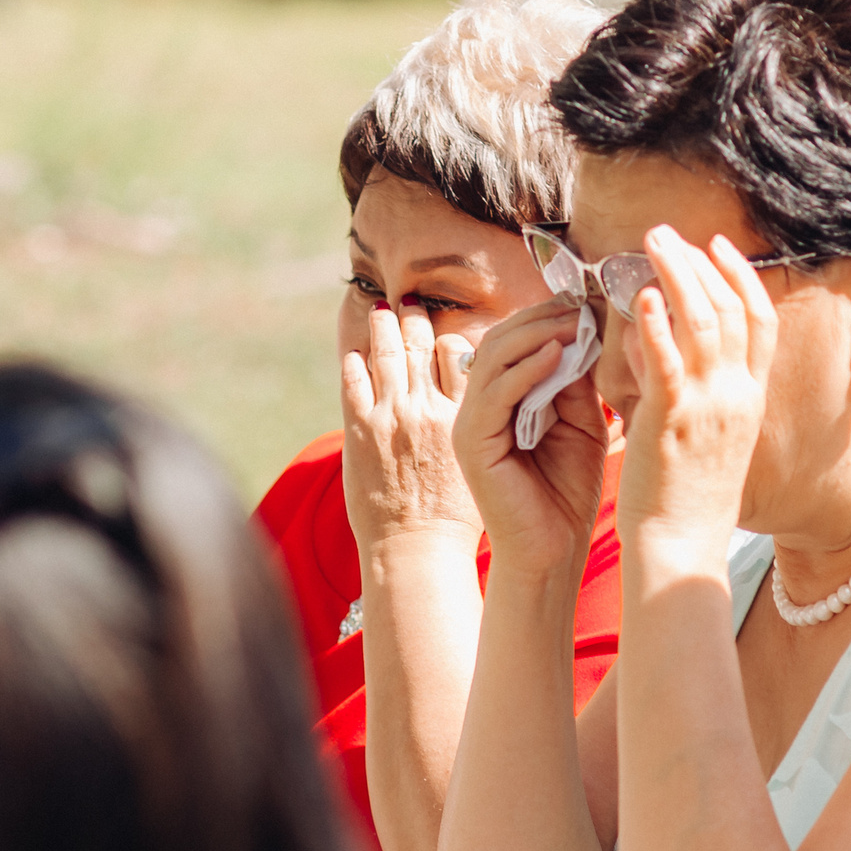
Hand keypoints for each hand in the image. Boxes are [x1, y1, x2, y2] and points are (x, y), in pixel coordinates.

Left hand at [342, 304, 483, 556]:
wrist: (418, 549)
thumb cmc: (459, 518)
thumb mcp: (489, 462)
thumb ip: (488, 423)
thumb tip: (496, 401)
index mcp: (464, 413)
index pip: (460, 353)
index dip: (451, 336)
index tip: (445, 328)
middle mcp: (428, 406)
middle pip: (421, 344)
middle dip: (415, 319)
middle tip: (412, 300)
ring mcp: (391, 415)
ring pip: (386, 352)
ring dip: (383, 326)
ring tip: (383, 310)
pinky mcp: (360, 429)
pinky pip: (354, 380)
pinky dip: (356, 361)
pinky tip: (357, 352)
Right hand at [453, 299, 609, 579]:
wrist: (553, 551)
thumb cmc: (568, 491)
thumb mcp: (580, 421)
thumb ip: (576, 379)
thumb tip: (584, 328)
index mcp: (502, 398)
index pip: (517, 339)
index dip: (550, 315)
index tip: (591, 298)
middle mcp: (479, 405)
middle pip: (501, 339)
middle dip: (544, 316)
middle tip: (585, 302)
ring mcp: (470, 423)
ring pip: (494, 358)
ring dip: (537, 334)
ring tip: (577, 321)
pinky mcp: (471, 443)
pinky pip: (495, 393)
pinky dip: (526, 369)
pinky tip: (558, 353)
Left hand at [617, 226, 773, 561]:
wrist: (682, 549)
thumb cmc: (686, 500)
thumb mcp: (704, 436)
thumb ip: (684, 385)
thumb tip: (651, 338)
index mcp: (751, 400)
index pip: (761, 322)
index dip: (741, 277)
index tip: (717, 245)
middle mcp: (739, 397)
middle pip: (733, 310)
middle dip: (701, 262)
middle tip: (666, 232)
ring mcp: (711, 408)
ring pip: (705, 323)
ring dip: (678, 274)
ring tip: (651, 242)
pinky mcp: (675, 422)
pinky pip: (670, 363)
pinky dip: (659, 324)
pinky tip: (643, 295)